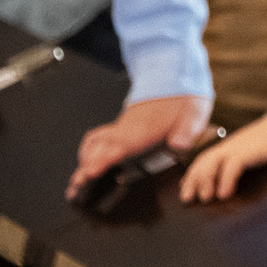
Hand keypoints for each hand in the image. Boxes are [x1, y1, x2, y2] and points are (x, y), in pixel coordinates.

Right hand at [70, 95, 215, 198]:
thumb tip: (178, 145)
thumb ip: (186, 131)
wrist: (175, 75)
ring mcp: (121, 127)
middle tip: (73, 191)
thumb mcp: (193, 113)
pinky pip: (98, 138)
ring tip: (76, 182)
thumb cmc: (184, 97)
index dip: (103, 161)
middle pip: (98, 150)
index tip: (89, 173)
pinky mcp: (121, 126)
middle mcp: (126, 129)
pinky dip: (89, 151)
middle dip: (84, 170)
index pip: (118, 147)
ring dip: (83, 162)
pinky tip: (87, 161)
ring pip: (93, 144)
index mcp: (143, 130)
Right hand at [179, 100, 266, 202]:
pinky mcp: (231, 145)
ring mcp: (234, 142)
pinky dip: (196, 170)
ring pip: (207, 157)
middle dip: (203, 178)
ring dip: (194, 176)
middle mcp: (242, 142)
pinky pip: (208, 156)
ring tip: (186, 197)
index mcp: (260, 143)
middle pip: (215, 157)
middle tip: (200, 201)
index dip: (227, 176)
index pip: (237, 159)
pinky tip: (187, 185)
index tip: (222, 195)